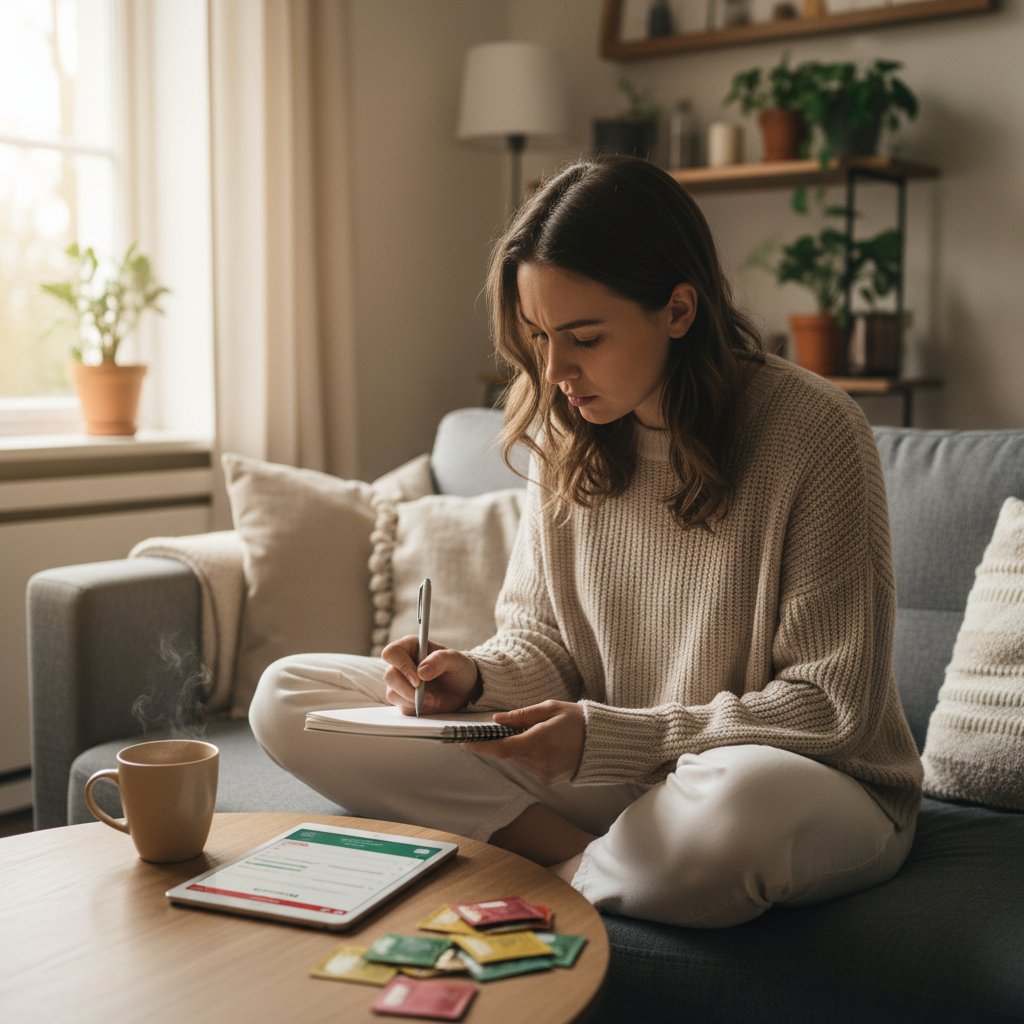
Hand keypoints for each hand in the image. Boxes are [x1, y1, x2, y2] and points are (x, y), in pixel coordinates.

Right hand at [380, 635, 479, 715]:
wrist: (465, 688)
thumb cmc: (459, 668)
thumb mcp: (456, 659)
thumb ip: (440, 660)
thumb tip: (421, 672)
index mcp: (411, 647)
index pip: (392, 653)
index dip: (401, 666)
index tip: (418, 680)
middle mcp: (402, 664)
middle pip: (389, 676)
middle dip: (407, 689)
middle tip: (426, 694)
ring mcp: (401, 683)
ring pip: (392, 694)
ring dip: (413, 700)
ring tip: (433, 699)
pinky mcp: (405, 700)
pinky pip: (402, 707)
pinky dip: (416, 708)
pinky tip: (430, 703)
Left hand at [464, 701, 584, 784]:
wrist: (604, 742)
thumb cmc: (578, 720)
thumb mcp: (550, 708)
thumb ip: (522, 715)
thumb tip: (497, 719)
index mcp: (539, 741)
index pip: (502, 748)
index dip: (481, 746)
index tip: (466, 741)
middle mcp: (540, 762)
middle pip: (507, 753)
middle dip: (499, 741)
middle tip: (497, 728)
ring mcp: (544, 773)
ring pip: (517, 759)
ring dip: (516, 747)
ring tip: (533, 732)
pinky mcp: (548, 778)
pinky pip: (528, 765)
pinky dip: (527, 754)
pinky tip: (541, 743)